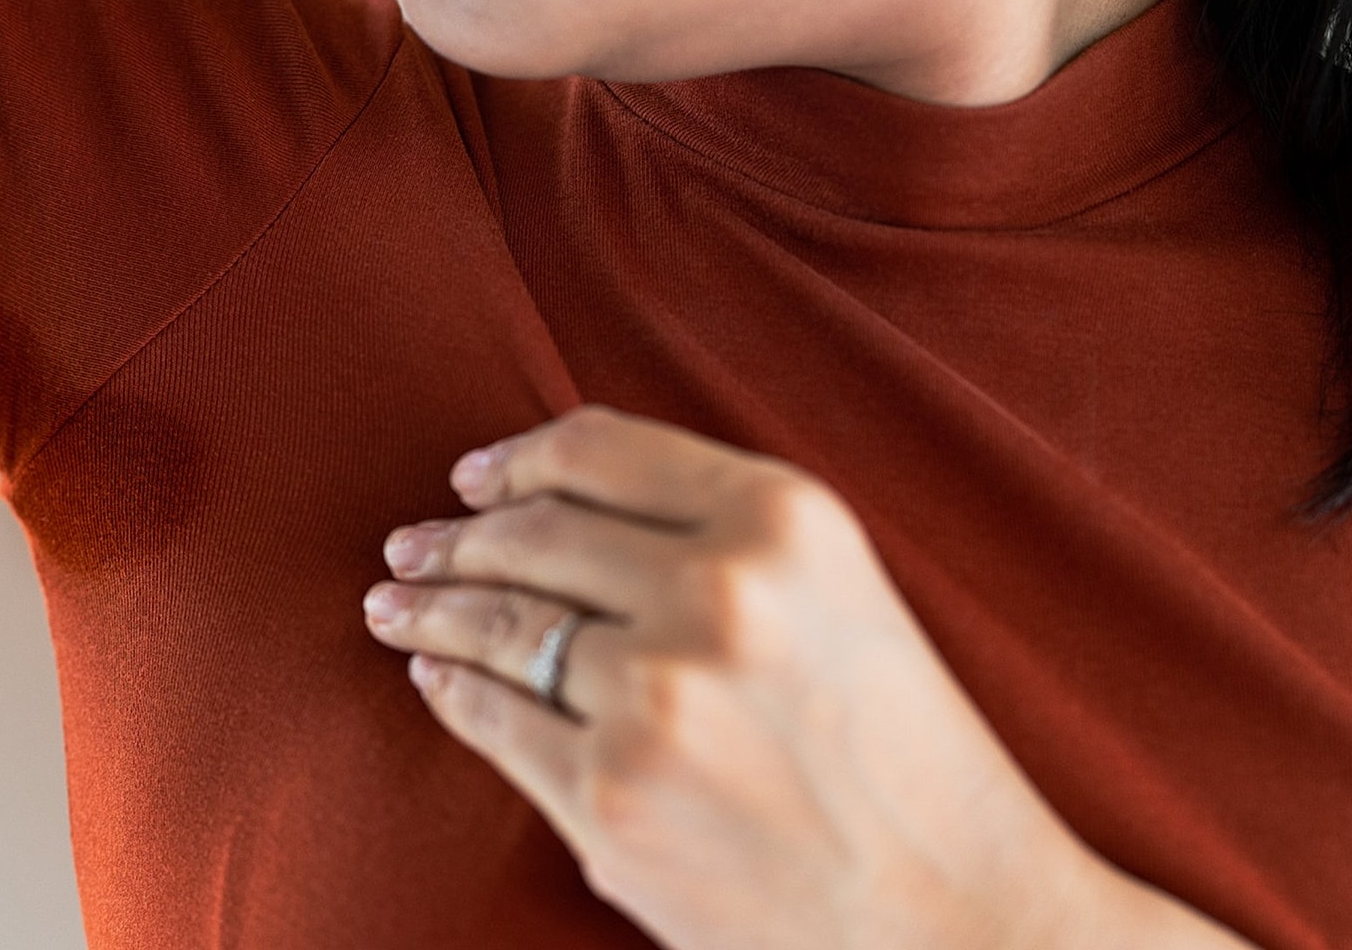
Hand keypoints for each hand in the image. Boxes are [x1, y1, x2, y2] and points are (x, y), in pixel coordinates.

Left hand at [364, 404, 1248, 949]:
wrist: (955, 917)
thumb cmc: (905, 758)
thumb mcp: (841, 595)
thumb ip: (720, 533)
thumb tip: (552, 504)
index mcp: (786, 519)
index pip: (600, 449)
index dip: (519, 458)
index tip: (477, 476)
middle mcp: (717, 591)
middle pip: (534, 533)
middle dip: (457, 536)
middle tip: (413, 545)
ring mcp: (655, 696)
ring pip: (500, 624)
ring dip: (431, 610)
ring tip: (396, 605)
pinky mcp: (608, 795)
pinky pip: (494, 718)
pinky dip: (451, 689)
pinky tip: (437, 677)